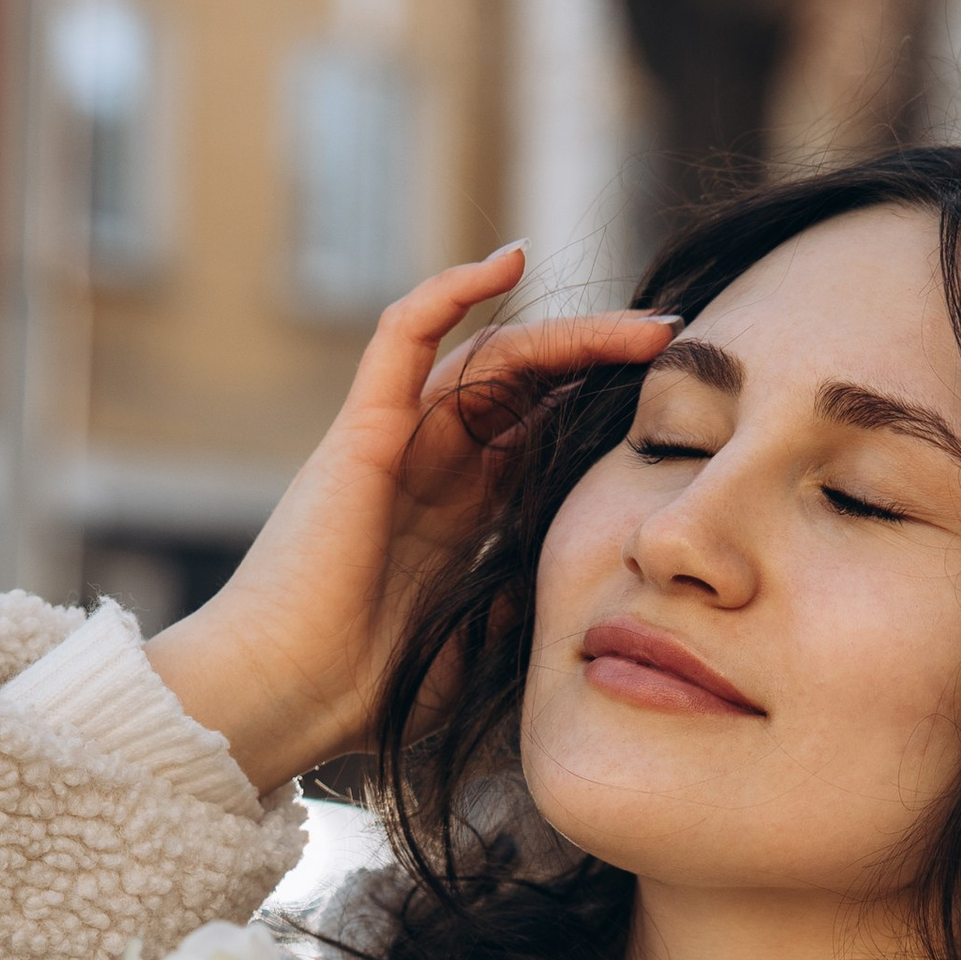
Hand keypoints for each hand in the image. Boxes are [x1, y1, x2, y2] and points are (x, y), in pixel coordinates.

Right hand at [145, 245, 677, 796]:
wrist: (286, 698)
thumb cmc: (365, 693)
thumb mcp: (472, 650)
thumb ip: (516, 609)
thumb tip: (568, 588)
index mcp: (457, 517)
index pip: (539, 435)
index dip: (600, 410)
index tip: (673, 403)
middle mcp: (429, 468)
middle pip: (525, 385)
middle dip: (600, 360)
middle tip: (674, 343)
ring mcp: (396, 444)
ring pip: (487, 356)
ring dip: (566, 333)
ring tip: (643, 327)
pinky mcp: (362, 431)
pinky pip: (404, 337)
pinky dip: (450, 293)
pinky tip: (509, 261)